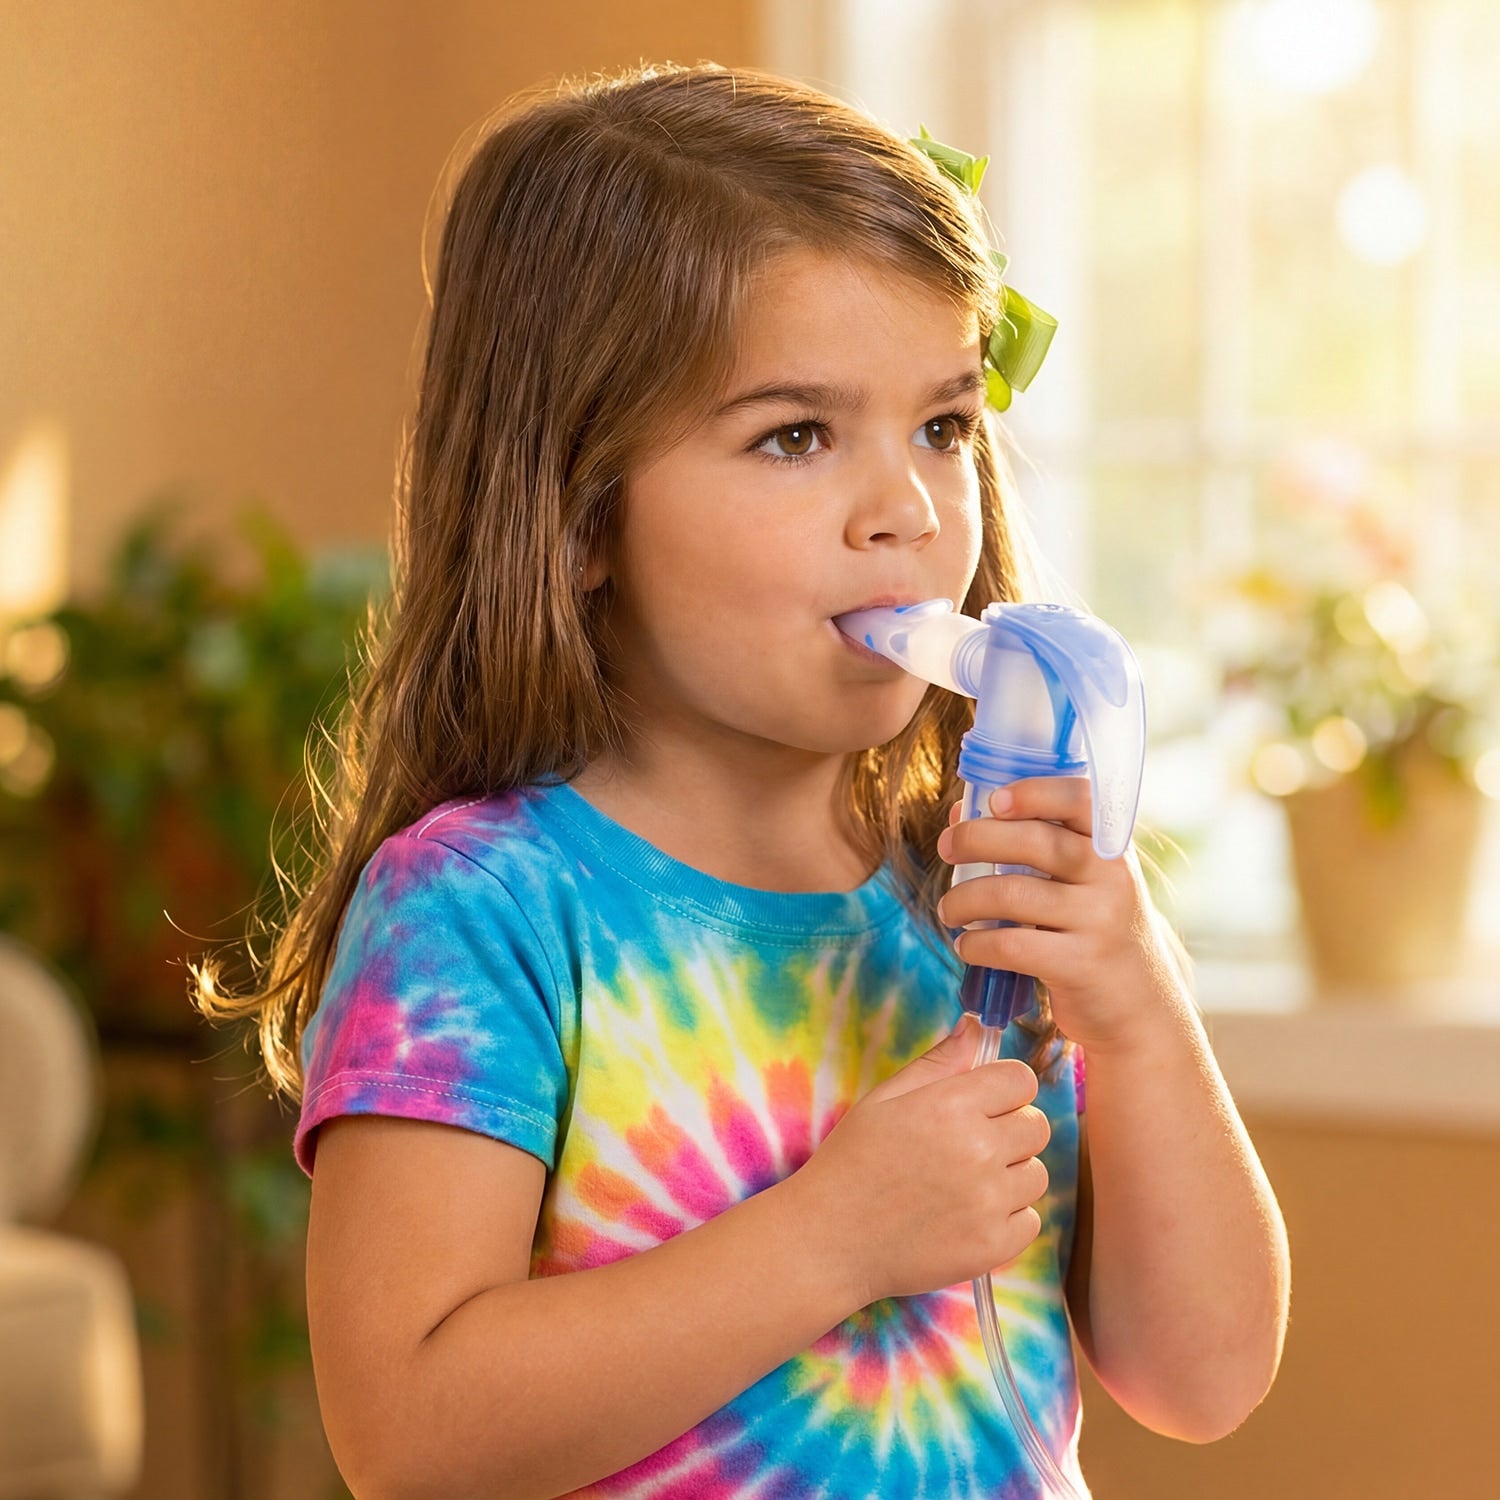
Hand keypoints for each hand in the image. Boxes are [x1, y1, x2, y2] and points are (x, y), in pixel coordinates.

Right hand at [785, 1015, 1050, 1307]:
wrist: (830, 1241)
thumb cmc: (853, 1162)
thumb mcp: (884, 1099)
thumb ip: (938, 1063)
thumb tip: (976, 1027)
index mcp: (951, 1106)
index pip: (1022, 1080)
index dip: (1005, 1089)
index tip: (984, 1103)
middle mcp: (978, 1150)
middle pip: (1036, 1125)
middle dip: (1010, 1129)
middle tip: (969, 1146)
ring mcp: (989, 1202)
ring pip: (1037, 1174)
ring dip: (1010, 1176)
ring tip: (964, 1184)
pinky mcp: (994, 1245)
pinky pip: (1030, 1221)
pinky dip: (1007, 1219)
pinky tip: (967, 1217)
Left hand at [935, 777, 1187, 1053]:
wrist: (1141, 1005)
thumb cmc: (1096, 929)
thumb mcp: (1083, 880)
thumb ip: (1032, 841)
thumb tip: (962, 810)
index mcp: (1111, 845)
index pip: (1080, 798)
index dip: (1034, 792)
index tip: (994, 800)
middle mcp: (1113, 876)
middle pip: (1034, 841)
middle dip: (975, 839)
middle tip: (946, 848)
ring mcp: (1100, 920)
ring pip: (1012, 893)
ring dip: (964, 899)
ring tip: (948, 909)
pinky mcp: (1081, 964)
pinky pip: (1011, 945)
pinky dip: (977, 944)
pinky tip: (967, 946)